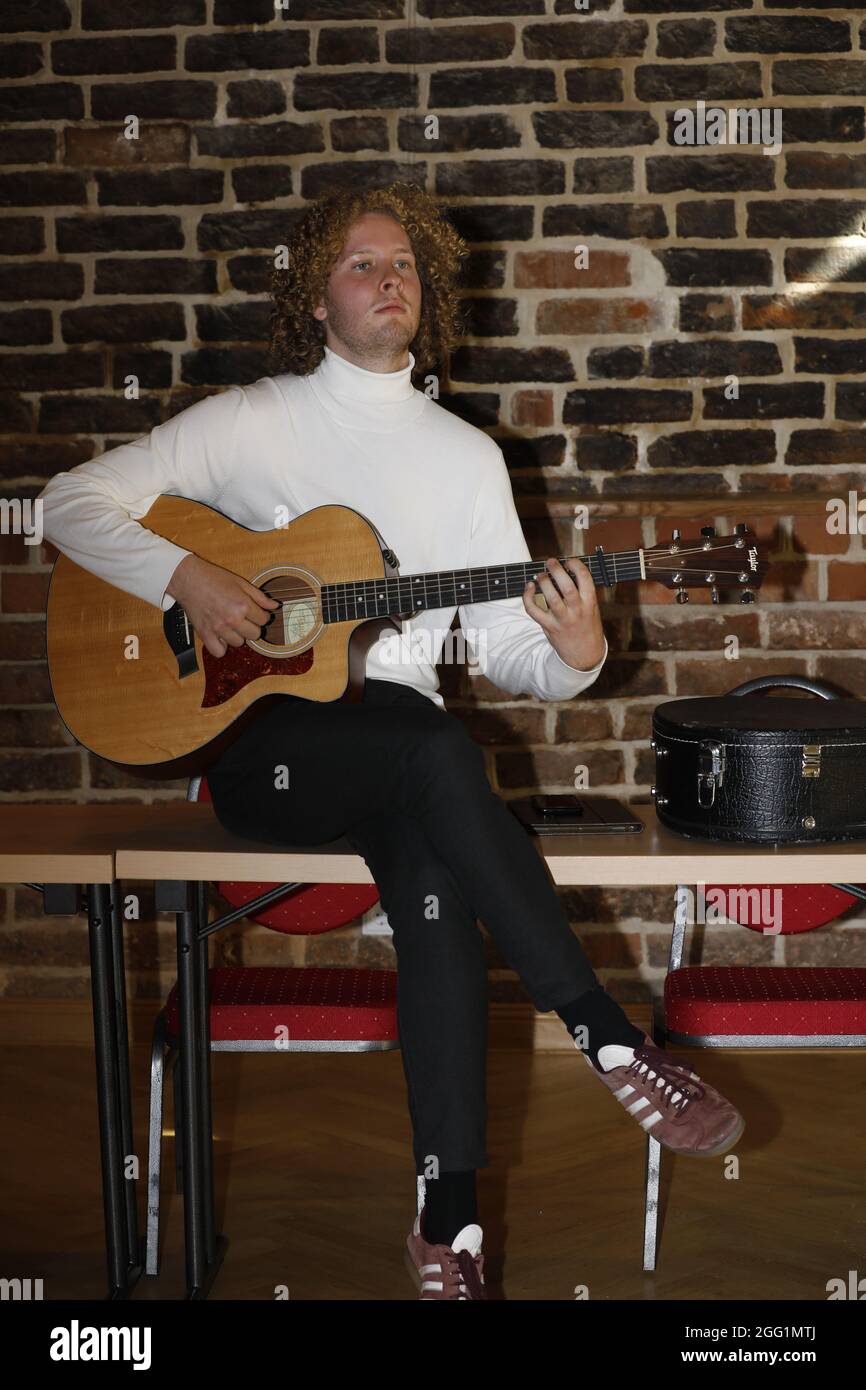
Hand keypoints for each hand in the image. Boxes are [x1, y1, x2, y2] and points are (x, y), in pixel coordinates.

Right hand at [166, 554, 278, 658]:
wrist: (188, 579)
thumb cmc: (213, 578)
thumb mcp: (241, 583)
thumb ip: (259, 597)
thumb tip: (275, 606)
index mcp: (242, 605)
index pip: (263, 620)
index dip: (261, 615)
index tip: (255, 612)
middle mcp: (232, 619)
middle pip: (255, 635)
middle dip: (252, 626)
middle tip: (244, 619)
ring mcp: (218, 629)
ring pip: (239, 643)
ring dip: (237, 636)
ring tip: (231, 625)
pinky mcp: (205, 634)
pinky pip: (219, 652)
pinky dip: (221, 647)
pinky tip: (221, 636)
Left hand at [522, 556, 605, 670]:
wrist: (585, 655)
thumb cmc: (587, 626)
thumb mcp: (592, 609)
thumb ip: (582, 592)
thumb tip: (565, 571)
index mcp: (590, 603)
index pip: (585, 578)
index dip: (576, 565)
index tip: (569, 560)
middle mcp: (577, 610)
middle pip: (567, 586)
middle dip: (557, 570)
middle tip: (550, 561)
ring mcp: (562, 619)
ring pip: (550, 597)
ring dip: (543, 582)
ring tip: (540, 575)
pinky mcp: (548, 626)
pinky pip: (534, 610)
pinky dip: (528, 597)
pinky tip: (529, 587)